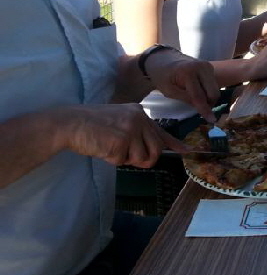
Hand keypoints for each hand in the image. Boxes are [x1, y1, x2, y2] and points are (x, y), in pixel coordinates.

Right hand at [61, 103, 185, 167]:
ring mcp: (131, 129)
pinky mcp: (121, 141)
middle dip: (145, 159)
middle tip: (127, 157)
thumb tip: (153, 150)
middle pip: (155, 149)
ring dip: (126, 159)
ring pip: (141, 158)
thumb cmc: (93, 125)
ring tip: (111, 147)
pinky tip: (102, 147)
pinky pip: (123, 161)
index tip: (187, 151)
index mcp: (139, 113)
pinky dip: (112, 159)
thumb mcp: (120, 121)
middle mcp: (139, 119)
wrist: (71, 123)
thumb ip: (137, 132)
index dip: (174, 144)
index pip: (161, 131)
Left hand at [144, 50, 218, 122]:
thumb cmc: (163, 76)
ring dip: (208, 98)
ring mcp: (207, 66)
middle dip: (209, 103)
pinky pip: (213, 84)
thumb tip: (202, 108)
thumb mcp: (169, 91)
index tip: (211, 120)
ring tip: (195, 98)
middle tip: (199, 109)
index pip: (199, 96)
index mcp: (188, 73)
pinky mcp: (210, 67)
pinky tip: (198, 91)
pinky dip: (208, 91)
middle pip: (213, 93)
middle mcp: (202, 67)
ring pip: (215, 89)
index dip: (205, 109)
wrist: (163, 59)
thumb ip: (186, 99)